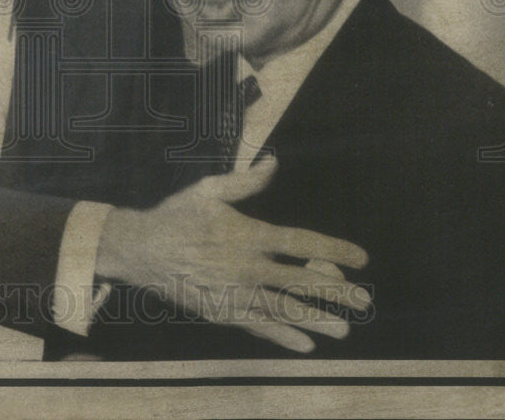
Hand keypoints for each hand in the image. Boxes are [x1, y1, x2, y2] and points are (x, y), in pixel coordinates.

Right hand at [95, 157, 369, 352]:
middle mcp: (247, 268)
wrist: (140, 250)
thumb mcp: (209, 189)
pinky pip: (258, 326)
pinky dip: (283, 336)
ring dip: (317, 320)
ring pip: (284, 310)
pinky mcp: (222, 313)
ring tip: (344, 330)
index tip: (360, 259)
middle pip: (300, 283)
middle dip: (335, 292)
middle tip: (363, 301)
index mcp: (248, 235)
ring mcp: (235, 295)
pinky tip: (305, 344)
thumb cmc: (176, 216)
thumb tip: (274, 161)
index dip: (334, 251)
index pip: (301, 244)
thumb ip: (247, 180)